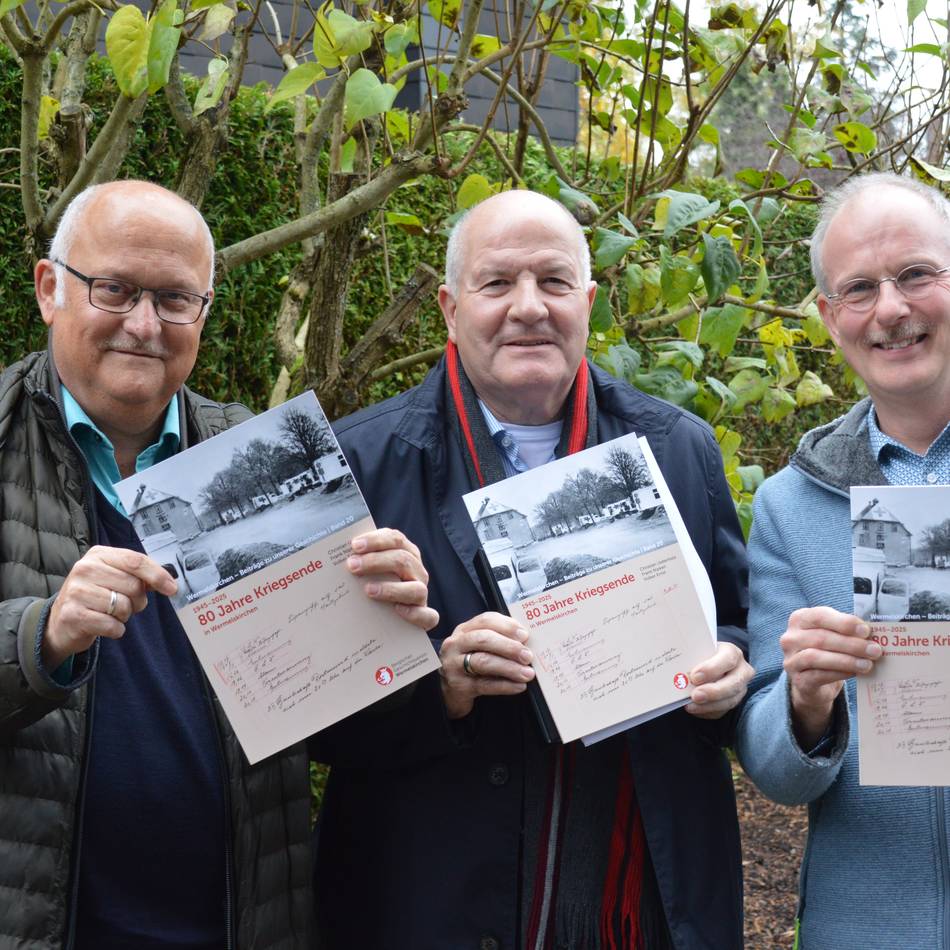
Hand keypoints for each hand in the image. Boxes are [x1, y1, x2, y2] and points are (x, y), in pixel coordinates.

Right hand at [43, 545, 177, 669]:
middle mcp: (84, 569)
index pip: (136, 561)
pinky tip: (103, 625)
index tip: (172, 588)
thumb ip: (139, 575)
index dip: (158, 575)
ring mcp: (76, 591)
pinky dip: (115, 629)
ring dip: (125, 616)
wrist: (61, 622)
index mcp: (99, 554)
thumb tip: (169, 582)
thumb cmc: (96, 596)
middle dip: (138, 600)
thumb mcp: (114, 577)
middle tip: (127, 604)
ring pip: (124, 606)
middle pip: (133, 586)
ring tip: (111, 613)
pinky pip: (113, 625)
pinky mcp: (73, 615)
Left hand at [346, 528, 437, 631]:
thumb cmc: (375, 588)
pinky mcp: (425, 618)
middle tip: (352, 566)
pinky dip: (413, 613)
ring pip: (416, 589)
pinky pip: (427, 616)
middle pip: (403, 560)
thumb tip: (335, 557)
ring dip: (391, 589)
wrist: (389, 620)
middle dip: (376, 561)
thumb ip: (360, 562)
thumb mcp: (369, 572)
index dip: (376, 540)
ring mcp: (422, 595)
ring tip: (368, 590)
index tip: (354, 545)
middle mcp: (417, 572)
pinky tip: (396, 611)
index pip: (395, 539)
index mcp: (406, 554)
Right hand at [438, 612, 534, 718]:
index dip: (507, 626)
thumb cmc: (470, 663)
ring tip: (528, 673)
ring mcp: (454, 665)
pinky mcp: (458, 686)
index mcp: (464, 630)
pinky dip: (505, 685)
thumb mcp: (479, 647)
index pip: (485, 620)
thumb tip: (526, 640)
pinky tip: (519, 686)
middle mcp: (456, 644)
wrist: (450, 691)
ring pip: (483, 662)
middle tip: (528, 656)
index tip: (525, 635)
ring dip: (509, 667)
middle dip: (509, 647)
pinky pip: (484, 685)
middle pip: (483, 640)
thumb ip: (499, 638)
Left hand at [685, 641, 753, 719]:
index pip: (728, 659)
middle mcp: (742, 670)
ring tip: (691, 705)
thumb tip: (682, 673)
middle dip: (713, 692)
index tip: (694, 676)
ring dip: (709, 705)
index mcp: (733, 652)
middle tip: (695, 695)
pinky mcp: (734, 701)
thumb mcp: (700, 651)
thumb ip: (694, 659)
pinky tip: (694, 709)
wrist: (708, 662)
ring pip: (730, 700)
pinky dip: (707, 711)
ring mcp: (740, 688)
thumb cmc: (703, 654)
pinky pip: (722, 710)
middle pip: (733, 684)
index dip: (712, 669)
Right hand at [781, 606, 881, 747]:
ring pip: (816, 657)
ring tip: (868, 664)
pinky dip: (839, 673)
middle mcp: (790, 638)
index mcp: (799, 619)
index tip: (866, 630)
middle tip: (875, 650)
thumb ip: (846, 630)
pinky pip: (818, 675)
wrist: (813, 680)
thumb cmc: (827, 650)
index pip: (819, 616)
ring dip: (846, 660)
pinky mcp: (798, 679)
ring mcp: (791, 659)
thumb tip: (872, 633)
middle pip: (821, 638)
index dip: (843, 623)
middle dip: (851, 644)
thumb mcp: (833, 635)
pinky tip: (855, 672)